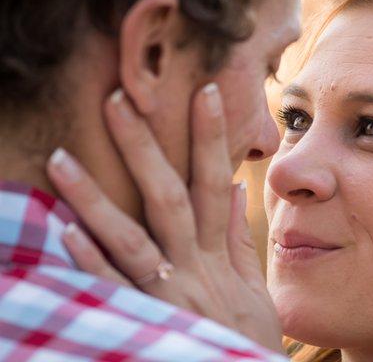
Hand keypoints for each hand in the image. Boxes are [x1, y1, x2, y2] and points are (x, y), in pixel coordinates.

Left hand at [46, 83, 282, 352]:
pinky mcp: (146, 321)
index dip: (211, 137)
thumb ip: (240, 240)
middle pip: (168, 196)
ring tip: (60, 158)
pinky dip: (91, 260)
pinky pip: (115, 289)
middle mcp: (193, 266)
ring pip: (131, 237)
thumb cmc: (245, 340)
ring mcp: (168, 293)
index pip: (214, 182)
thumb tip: (235, 187)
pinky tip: (62, 231)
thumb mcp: (255, 290)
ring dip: (96, 197)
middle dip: (145, 147)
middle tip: (117, 100)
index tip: (204, 93)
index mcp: (219, 254)